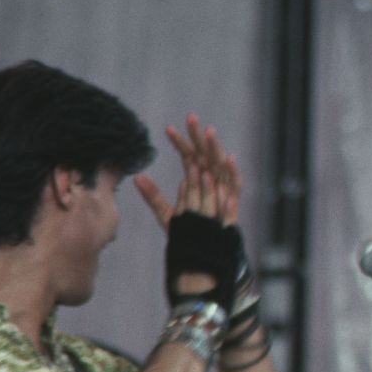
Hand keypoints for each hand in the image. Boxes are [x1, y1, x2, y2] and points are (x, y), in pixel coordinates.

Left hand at [135, 115, 241, 231]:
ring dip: (216, 148)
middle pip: (205, 154)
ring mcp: (223, 190)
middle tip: (191, 118)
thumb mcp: (168, 214)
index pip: (188, 156)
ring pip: (220, 164)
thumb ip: (154, 196)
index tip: (168, 129)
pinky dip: (233, 172)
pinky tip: (230, 158)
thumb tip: (136, 178)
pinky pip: (235, 185)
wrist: (206, 253)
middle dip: (198, 137)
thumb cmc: (190, 233)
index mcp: (197, 181)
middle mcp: (211, 181)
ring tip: (209, 132)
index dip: (180, 142)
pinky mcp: (233, 202)